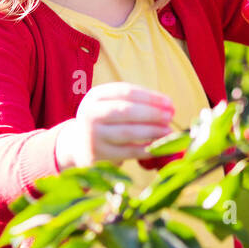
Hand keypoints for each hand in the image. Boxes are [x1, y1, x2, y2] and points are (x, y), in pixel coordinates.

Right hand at [57, 82, 175, 168]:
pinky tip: (158, 146)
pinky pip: (126, 152)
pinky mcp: (97, 155)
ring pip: (127, 132)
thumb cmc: (105, 120)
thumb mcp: (112, 105)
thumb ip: (137, 103)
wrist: (78, 144)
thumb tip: (168, 107)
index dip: (150, 97)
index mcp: (95, 96)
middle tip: (170, 116)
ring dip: (151, 131)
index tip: (169, 102)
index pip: (126, 92)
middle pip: (126, 111)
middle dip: (152, 113)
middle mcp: (90, 114)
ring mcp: (92, 135)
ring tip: (167, 131)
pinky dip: (145, 149)